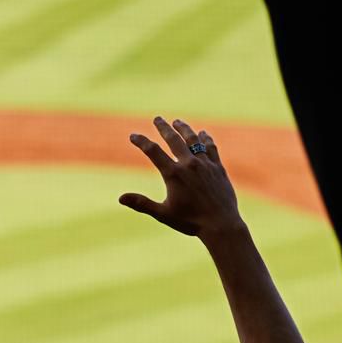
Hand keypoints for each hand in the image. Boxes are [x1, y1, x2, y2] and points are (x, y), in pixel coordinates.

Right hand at [119, 119, 243, 240]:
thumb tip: (120, 198)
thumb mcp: (162, 213)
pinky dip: (205, 138)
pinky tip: (203, 133)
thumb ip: (141, 203)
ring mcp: (205, 164)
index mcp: (173, 174)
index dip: (141, 142)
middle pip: (174, 140)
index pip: (153, 152)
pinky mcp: (218, 167)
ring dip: (184, 129)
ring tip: (177, 121)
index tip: (133, 135)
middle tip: (157, 118)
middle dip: (163, 128)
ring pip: (193, 140)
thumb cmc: (190, 221)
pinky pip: (210, 147)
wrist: (221, 224)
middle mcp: (189, 164)